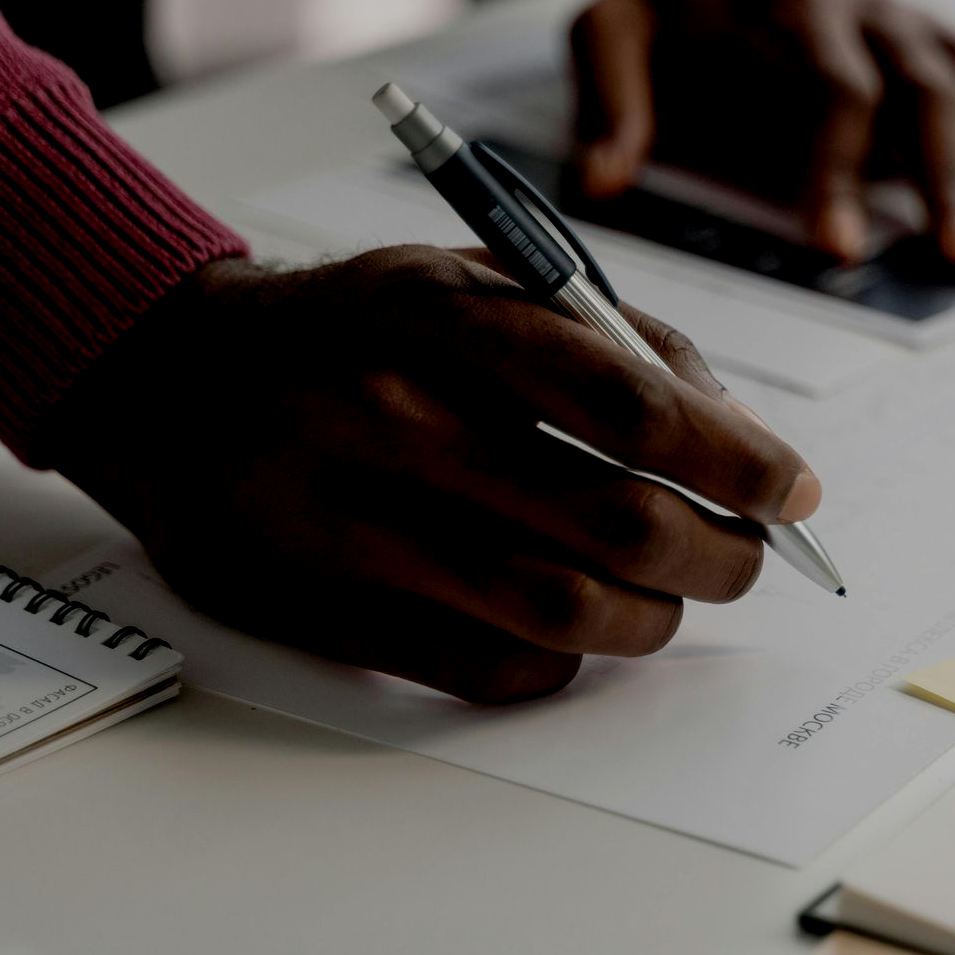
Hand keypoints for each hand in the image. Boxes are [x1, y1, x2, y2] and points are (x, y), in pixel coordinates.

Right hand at [44, 248, 822, 702]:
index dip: (736, 458)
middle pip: (617, 522)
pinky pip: (492, 673)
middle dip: (720, 554)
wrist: (164, 382)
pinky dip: (564, 666)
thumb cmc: (353, 331)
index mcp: (441, 319)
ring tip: (668, 598)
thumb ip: (604, 339)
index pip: (628, 402)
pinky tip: (572, 634)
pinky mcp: (328, 615)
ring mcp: (355, 528)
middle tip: (746, 556)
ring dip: (653, 619)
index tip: (790, 490)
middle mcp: (394, 421)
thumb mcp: (465, 281)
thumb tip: (736, 436)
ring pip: (565, 613)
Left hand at [570, 0, 954, 275]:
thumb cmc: (677, 4)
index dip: (839, 169)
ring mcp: (924, 29)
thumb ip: (609, 102)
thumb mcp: (614, 30)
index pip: (832, 91)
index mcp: (794, 17)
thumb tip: (600, 185)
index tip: (837, 248)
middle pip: (931, 94)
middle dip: (954, 180)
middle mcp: (875, 18)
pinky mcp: (952, 44)